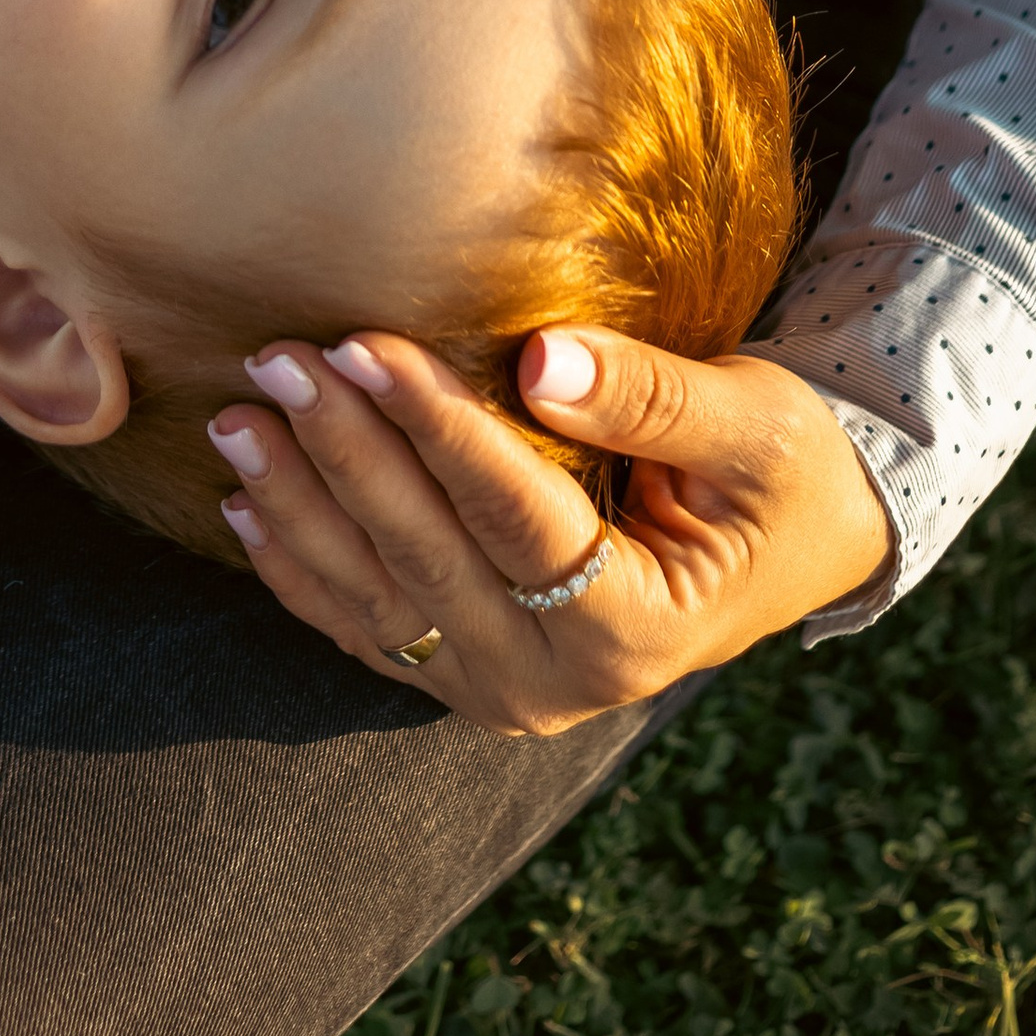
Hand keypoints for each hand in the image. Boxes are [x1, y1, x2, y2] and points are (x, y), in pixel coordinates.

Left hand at [209, 327, 895, 733]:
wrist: (795, 540)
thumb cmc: (784, 470)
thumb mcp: (753, 423)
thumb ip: (650, 397)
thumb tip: (542, 358)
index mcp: (639, 629)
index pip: (516, 518)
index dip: (437, 429)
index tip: (365, 345)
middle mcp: (560, 683)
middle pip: (429, 558)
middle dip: (346, 454)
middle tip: (279, 359)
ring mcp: (502, 691)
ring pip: (379, 601)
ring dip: (298, 508)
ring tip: (239, 419)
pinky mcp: (465, 675)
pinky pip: (366, 628)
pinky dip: (299, 568)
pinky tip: (245, 500)